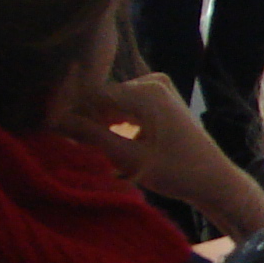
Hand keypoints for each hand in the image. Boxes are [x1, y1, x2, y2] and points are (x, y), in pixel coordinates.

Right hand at [58, 71, 263, 235]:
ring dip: (98, 125)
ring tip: (91, 150)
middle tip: (72, 147)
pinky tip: (110, 145)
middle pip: (100, 99)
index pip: (91, 95)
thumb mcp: (128, 158)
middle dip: (84, 121)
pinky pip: (124, 107)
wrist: (214, 180)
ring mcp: (157, 88)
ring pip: (110, 104)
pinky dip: (113, 125)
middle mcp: (152, 81)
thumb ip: (89, 136)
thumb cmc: (177, 173)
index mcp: (146, 92)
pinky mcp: (158, 99)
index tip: (50, 132)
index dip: (68, 114)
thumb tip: (49, 119)